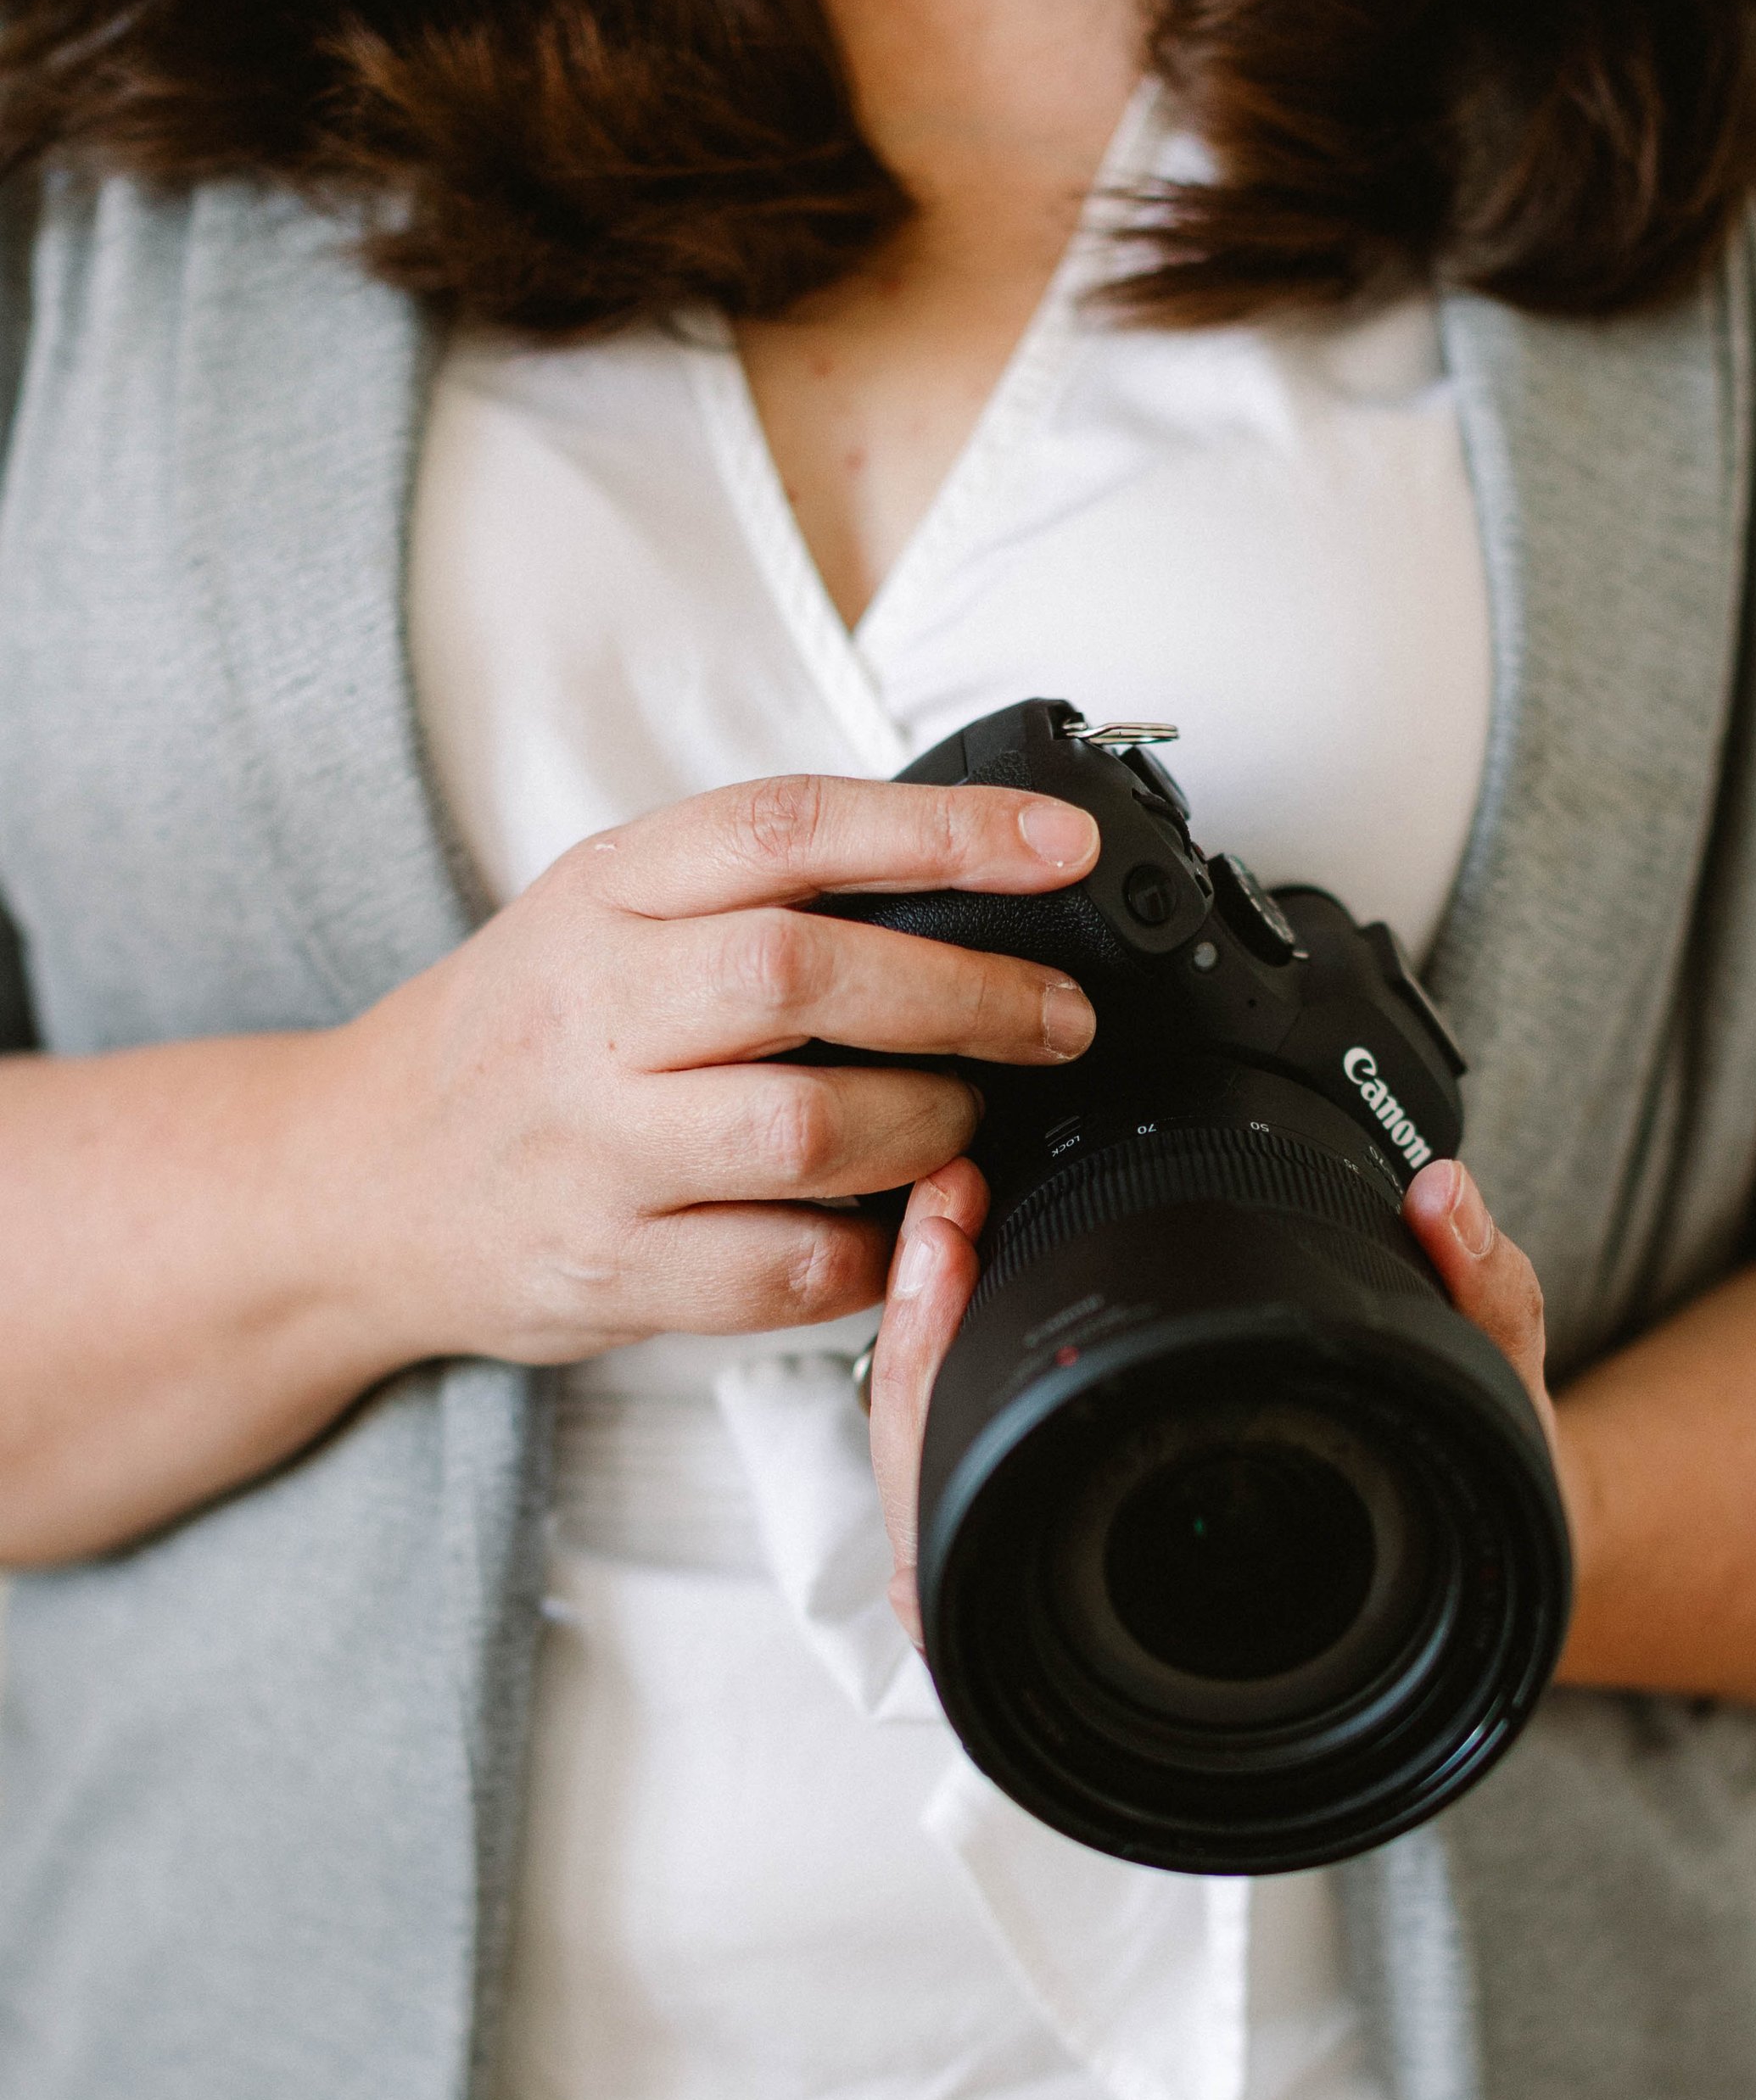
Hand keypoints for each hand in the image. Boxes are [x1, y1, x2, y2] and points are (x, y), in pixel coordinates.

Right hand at [325, 773, 1098, 1366]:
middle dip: (968, 996)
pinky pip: (787, 1267)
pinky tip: (896, 1224)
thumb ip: (745, 891)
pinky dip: (874, 1249)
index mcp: (601, 892)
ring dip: (928, 1127)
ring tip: (964, 1123)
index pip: (786, 830)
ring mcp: (594, 1148)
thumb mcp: (598, 914)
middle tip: (1057, 1019)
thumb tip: (962, 879)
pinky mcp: (610, 1269)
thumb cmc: (517, 1040)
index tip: (1059, 848)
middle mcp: (590, 1010)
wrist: (352, 1185)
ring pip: (808, 1130)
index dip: (941, 832)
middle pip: (804, 977)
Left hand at [869, 1148, 1572, 1652]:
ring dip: (915, 1359)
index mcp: (1172, 1629)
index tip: (947, 1241)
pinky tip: (960, 1288)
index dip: (932, 1374)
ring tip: (943, 1226)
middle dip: (907, 1341)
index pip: (984, 1516)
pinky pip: (961, 1474)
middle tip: (940, 1207)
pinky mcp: (1068, 1539)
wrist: (1477, 1567)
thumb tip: (1446, 1200)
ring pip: (926, 1493)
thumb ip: (1484, 1304)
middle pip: (922, 1499)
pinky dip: (944, 1385)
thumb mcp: (1493, 1412)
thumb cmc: (1464, 1521)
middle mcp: (1100, 1623)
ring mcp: (1073, 1585)